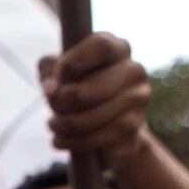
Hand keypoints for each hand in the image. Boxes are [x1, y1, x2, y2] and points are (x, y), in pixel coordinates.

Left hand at [39, 31, 151, 169]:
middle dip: (61, 104)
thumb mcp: (57, 72)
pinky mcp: (134, 129)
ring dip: (64, 126)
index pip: (100, 46)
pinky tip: (61, 140)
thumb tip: (53, 89)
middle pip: (88, 90)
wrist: (104, 126)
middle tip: (52, 108)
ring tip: (54, 125)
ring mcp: (138, 100)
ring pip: (90, 119)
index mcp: (116, 48)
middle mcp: (134, 71)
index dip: (72, 63)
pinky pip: (97, 139)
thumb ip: (49, 70)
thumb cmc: (77, 88)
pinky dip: (74, 142)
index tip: (58, 78)